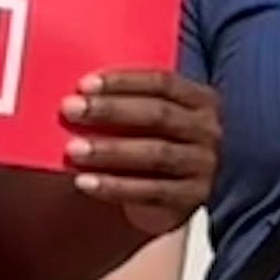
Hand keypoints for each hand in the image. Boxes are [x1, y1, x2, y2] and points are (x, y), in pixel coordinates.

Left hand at [61, 69, 218, 238]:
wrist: (175, 193)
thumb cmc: (154, 142)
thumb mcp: (150, 118)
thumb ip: (127, 102)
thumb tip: (78, 95)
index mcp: (201, 100)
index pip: (163, 83)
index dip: (124, 82)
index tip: (84, 85)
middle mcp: (208, 130)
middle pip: (159, 115)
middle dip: (111, 110)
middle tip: (71, 109)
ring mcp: (203, 165)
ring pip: (156, 154)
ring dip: (110, 151)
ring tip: (73, 149)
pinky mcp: (192, 198)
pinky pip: (151, 191)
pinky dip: (115, 187)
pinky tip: (85, 183)